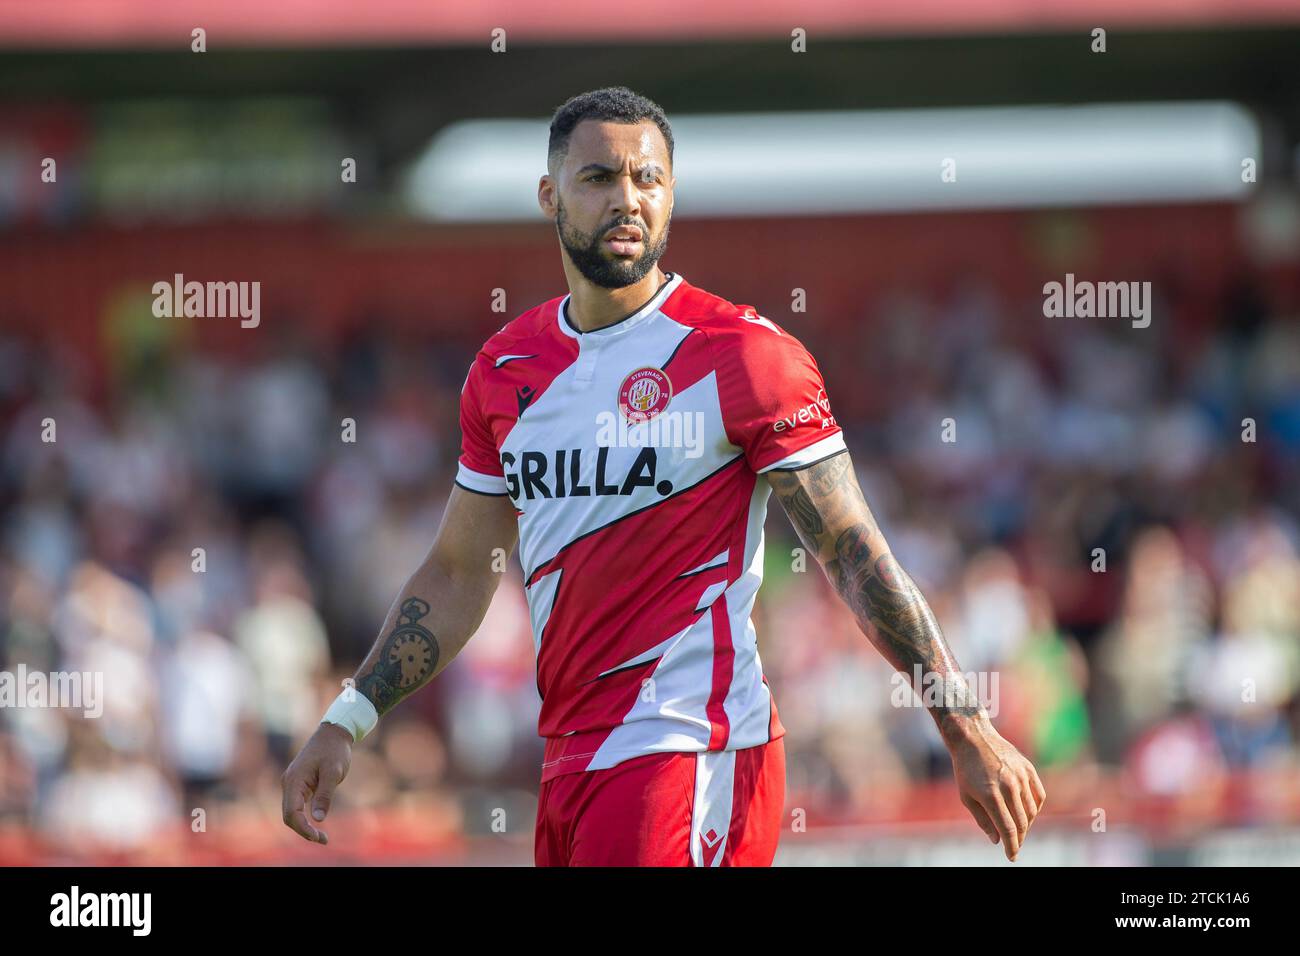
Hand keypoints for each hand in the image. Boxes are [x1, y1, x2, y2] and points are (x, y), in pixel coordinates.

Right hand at [281, 722, 353, 844]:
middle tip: (323, 840)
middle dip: (303, 830)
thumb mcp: (333, 772)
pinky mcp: (299, 783)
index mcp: (294, 780)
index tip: (319, 837)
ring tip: (322, 836)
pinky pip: (296, 804)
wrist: (333, 733)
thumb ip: (325, 795)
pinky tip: (316, 822)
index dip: (303, 828)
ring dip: (303, 825)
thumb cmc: (334, 750)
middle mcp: (289, 782)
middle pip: (289, 815)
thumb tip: (318, 819)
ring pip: (291, 811)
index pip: (291, 813)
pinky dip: (304, 816)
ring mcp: (292, 783)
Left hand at [948, 720, 1045, 860]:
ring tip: (1018, 829)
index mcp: (990, 794)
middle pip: (1021, 822)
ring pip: (1031, 811)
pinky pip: (1038, 795)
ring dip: (1026, 824)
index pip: (1007, 828)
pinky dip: (1035, 808)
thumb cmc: (965, 769)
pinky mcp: (1028, 769)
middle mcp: (1008, 786)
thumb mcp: (967, 796)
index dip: (1011, 846)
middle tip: (1014, 845)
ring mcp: (1020, 776)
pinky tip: (1027, 813)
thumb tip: (998, 840)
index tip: (1012, 856)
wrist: (973, 737)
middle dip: (1018, 838)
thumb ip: (983, 819)